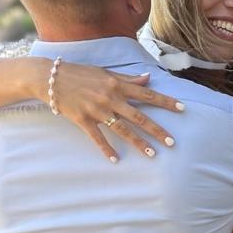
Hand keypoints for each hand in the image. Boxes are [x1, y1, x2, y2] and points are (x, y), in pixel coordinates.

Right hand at [51, 61, 183, 160]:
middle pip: (139, 117)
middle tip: (172, 142)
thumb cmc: (80, 73)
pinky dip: (106, 149)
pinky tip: (116, 159)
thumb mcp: (106, 72)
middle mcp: (110, 98)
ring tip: (152, 154)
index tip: (183, 109)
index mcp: (118, 85)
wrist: (50, 78)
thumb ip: (127, 79)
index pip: (148, 95)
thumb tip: (148, 78)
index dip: (166, 102)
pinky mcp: (83, 120)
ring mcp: (97, 110)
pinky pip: (97, 137)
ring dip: (138, 143)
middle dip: (157, 130)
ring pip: (122, 130)